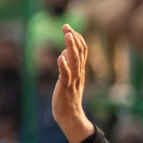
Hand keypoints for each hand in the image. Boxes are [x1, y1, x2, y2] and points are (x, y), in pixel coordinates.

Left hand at [53, 25, 93, 142]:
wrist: (70, 116)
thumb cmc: (67, 97)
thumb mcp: (69, 78)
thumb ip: (69, 64)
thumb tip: (66, 50)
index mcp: (80, 70)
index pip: (82, 50)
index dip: (76, 37)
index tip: (68, 27)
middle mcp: (79, 73)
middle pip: (80, 52)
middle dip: (74, 38)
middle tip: (66, 26)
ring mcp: (73, 80)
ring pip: (75, 61)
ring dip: (71, 47)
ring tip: (67, 35)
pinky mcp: (65, 87)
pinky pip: (66, 75)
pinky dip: (64, 65)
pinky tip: (60, 57)